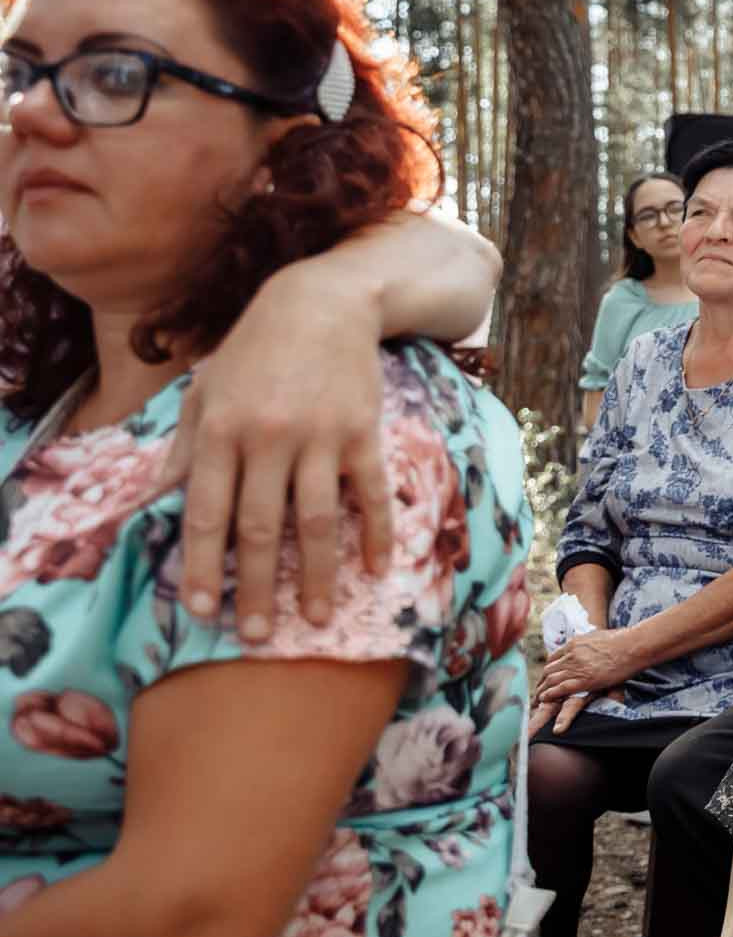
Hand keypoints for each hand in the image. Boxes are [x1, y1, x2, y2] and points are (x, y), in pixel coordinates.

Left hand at [155, 267, 392, 637]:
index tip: (201, 611)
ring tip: (317, 617)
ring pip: (316, 520)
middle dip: (255, 586)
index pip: (208, 513)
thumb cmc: (255, 350)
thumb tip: (152, 502)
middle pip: (260, 528)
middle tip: (256, 634)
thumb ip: (182, 450)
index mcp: (221, 431)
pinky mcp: (362, 433)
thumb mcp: (206, 391)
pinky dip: (375, 533)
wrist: (322, 302)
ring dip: (316, 575)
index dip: (203, 566)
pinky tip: (376, 569)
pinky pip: (371, 493)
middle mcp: (268, 439)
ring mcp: (320, 437)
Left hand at [531, 629, 645, 734]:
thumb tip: (594, 644)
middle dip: (542, 681)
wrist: (633, 645)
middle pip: (549, 669)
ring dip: (542, 690)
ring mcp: (576, 666)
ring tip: (537, 699)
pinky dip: (549, 694)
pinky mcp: (584, 679)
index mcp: (575, 643)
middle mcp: (572, 654)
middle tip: (538, 690)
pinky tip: (544, 699)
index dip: (549, 669)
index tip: (547, 676)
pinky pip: (560, 688)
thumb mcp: (601, 636)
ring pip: (551, 679)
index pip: (554, 657)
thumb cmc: (624, 640)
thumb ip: (591, 642)